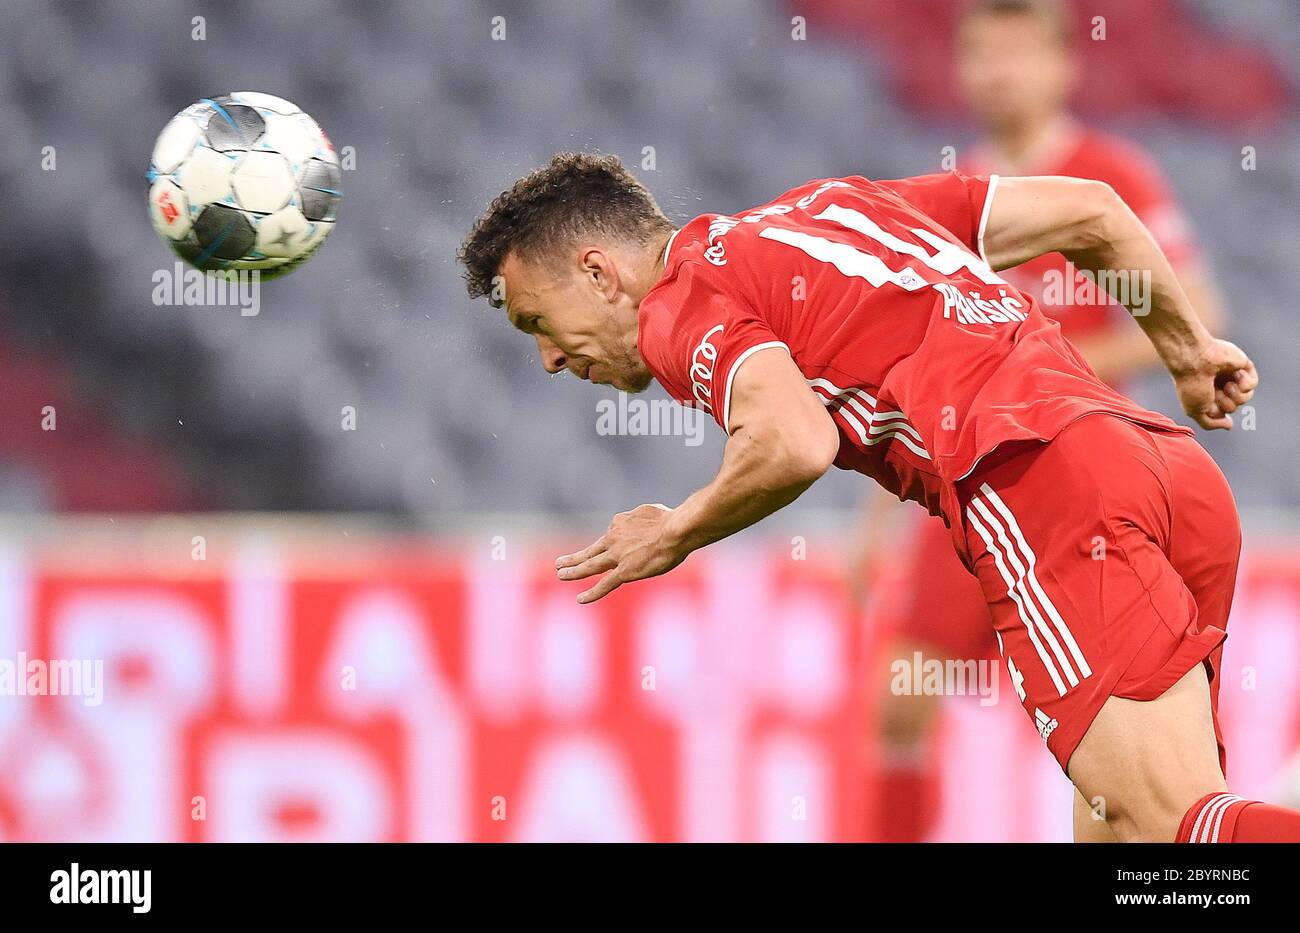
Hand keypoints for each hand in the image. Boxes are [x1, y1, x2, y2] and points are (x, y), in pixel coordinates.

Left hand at [556, 503, 688, 603]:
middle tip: (559, 563)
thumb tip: (645, 525)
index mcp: (620, 523)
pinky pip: (604, 585)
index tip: (626, 544)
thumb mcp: (653, 512)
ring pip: (589, 566)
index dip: (615, 541)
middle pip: (590, 551)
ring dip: (573, 571)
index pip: (611, 534)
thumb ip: (643, 520)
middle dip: (573, 558)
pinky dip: (591, 593)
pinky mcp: (625, 572)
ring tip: (560, 575)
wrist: (675, 530)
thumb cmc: (671, 520)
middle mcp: (613, 539)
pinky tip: (580, 599)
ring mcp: (617, 556)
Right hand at [1168, 338, 1257, 429]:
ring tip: (1226, 385)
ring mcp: (1231, 375)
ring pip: (1245, 397)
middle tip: (1214, 392)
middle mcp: (1219, 385)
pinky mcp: (1242, 365)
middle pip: (1234, 406)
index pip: (1221, 412)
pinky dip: (1245, 384)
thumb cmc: (1191, 385)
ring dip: (1236, 395)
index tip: (1206, 403)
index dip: (1216, 412)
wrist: (1194, 361)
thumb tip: (1229, 425)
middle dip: (1226, 404)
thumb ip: (1210, 424)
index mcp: (1207, 394)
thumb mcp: (1195, 412)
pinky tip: (1234, 376)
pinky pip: (1253, 384)